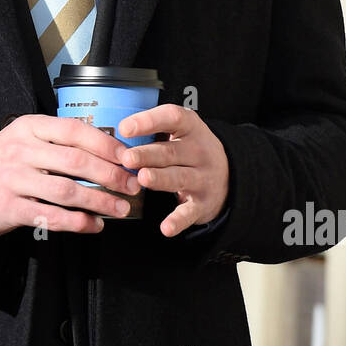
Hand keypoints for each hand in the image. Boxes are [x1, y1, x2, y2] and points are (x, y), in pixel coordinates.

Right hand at [0, 114, 141, 237]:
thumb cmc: (5, 164)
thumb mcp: (24, 140)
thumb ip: (58, 140)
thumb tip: (108, 148)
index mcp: (28, 128)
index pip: (74, 130)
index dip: (105, 144)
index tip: (127, 157)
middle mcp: (19, 151)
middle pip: (75, 161)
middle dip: (110, 174)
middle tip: (132, 185)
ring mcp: (13, 180)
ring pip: (66, 191)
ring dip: (99, 201)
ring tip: (120, 208)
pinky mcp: (9, 208)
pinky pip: (51, 216)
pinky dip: (77, 222)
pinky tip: (94, 225)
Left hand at [117, 105, 228, 236]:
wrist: (230, 174)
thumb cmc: (192, 149)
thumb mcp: (181, 131)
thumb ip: (153, 130)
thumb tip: (114, 133)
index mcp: (191, 128)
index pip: (172, 118)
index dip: (149, 121)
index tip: (125, 127)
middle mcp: (198, 151)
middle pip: (171, 152)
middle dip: (147, 155)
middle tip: (127, 158)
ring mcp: (202, 178)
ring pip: (179, 178)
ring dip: (160, 179)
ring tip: (142, 178)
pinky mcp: (202, 204)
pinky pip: (189, 212)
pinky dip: (178, 220)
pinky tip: (165, 227)